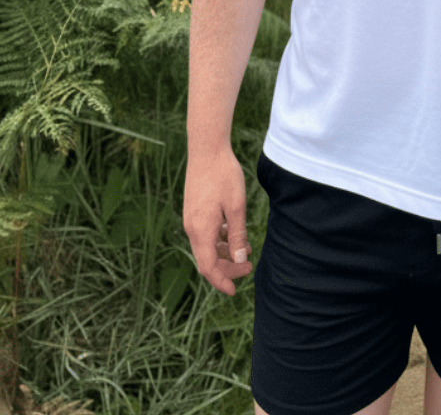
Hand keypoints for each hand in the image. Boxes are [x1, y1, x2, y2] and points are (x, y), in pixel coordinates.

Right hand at [183, 146, 253, 295]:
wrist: (207, 149)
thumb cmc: (224, 176)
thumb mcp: (236, 206)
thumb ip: (237, 235)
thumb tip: (240, 260)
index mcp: (201, 230)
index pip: (208, 268)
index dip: (221, 282)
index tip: (234, 291)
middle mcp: (192, 228)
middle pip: (207, 259)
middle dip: (227, 267)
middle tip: (249, 266)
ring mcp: (192, 218)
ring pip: (206, 246)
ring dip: (224, 252)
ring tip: (247, 249)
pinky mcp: (194, 210)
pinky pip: (205, 233)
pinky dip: (219, 238)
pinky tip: (234, 232)